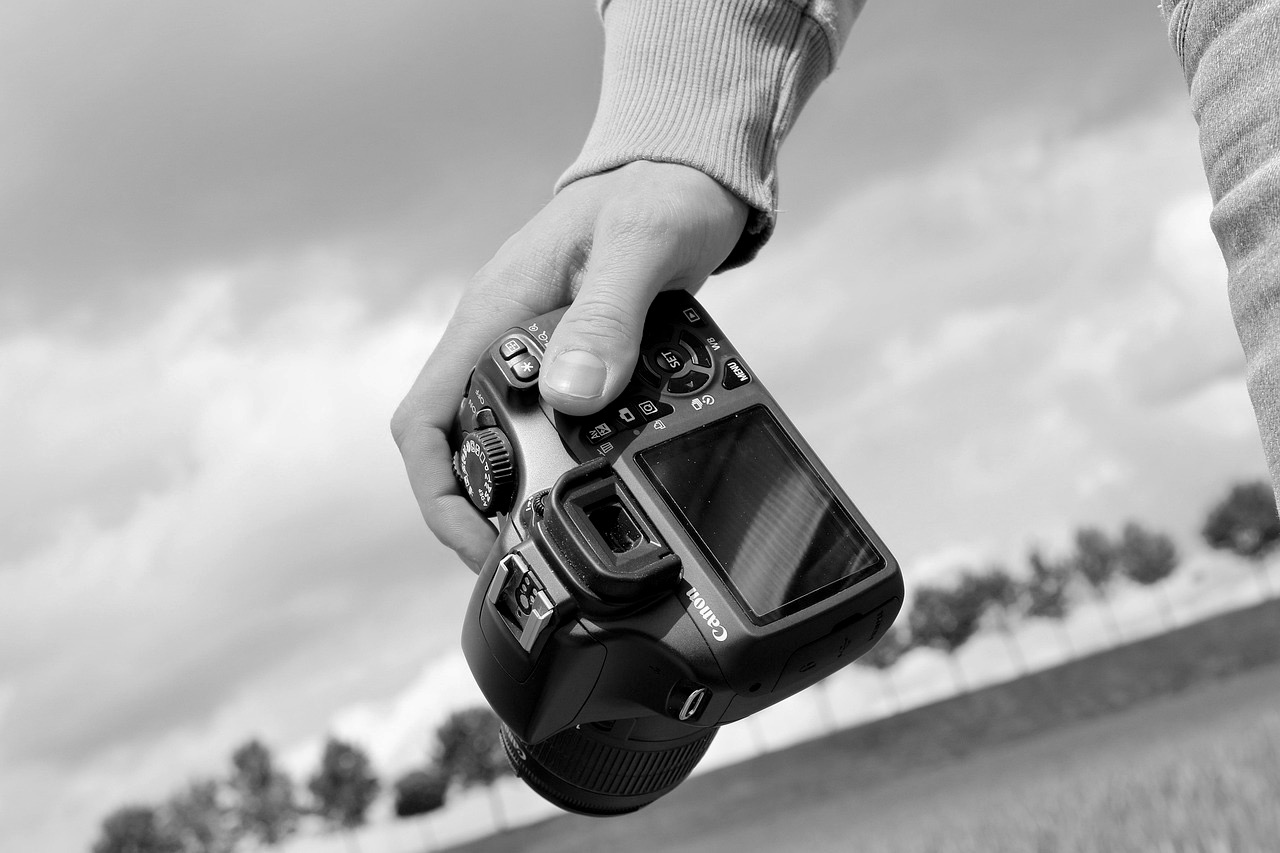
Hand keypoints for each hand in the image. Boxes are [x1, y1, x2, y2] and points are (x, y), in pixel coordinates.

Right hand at [391, 161, 748, 570]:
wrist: (686, 174)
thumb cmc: (661, 194)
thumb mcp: (641, 246)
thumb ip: (607, 315)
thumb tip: (570, 395)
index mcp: (494, 313)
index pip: (424, 415)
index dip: (436, 489)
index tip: (476, 538)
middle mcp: (500, 336)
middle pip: (453, 443)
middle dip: (475, 510)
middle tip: (524, 559)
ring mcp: (531, 349)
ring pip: (498, 438)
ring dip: (515, 491)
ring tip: (556, 538)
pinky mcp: (568, 357)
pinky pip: (544, 422)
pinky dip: (557, 462)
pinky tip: (596, 485)